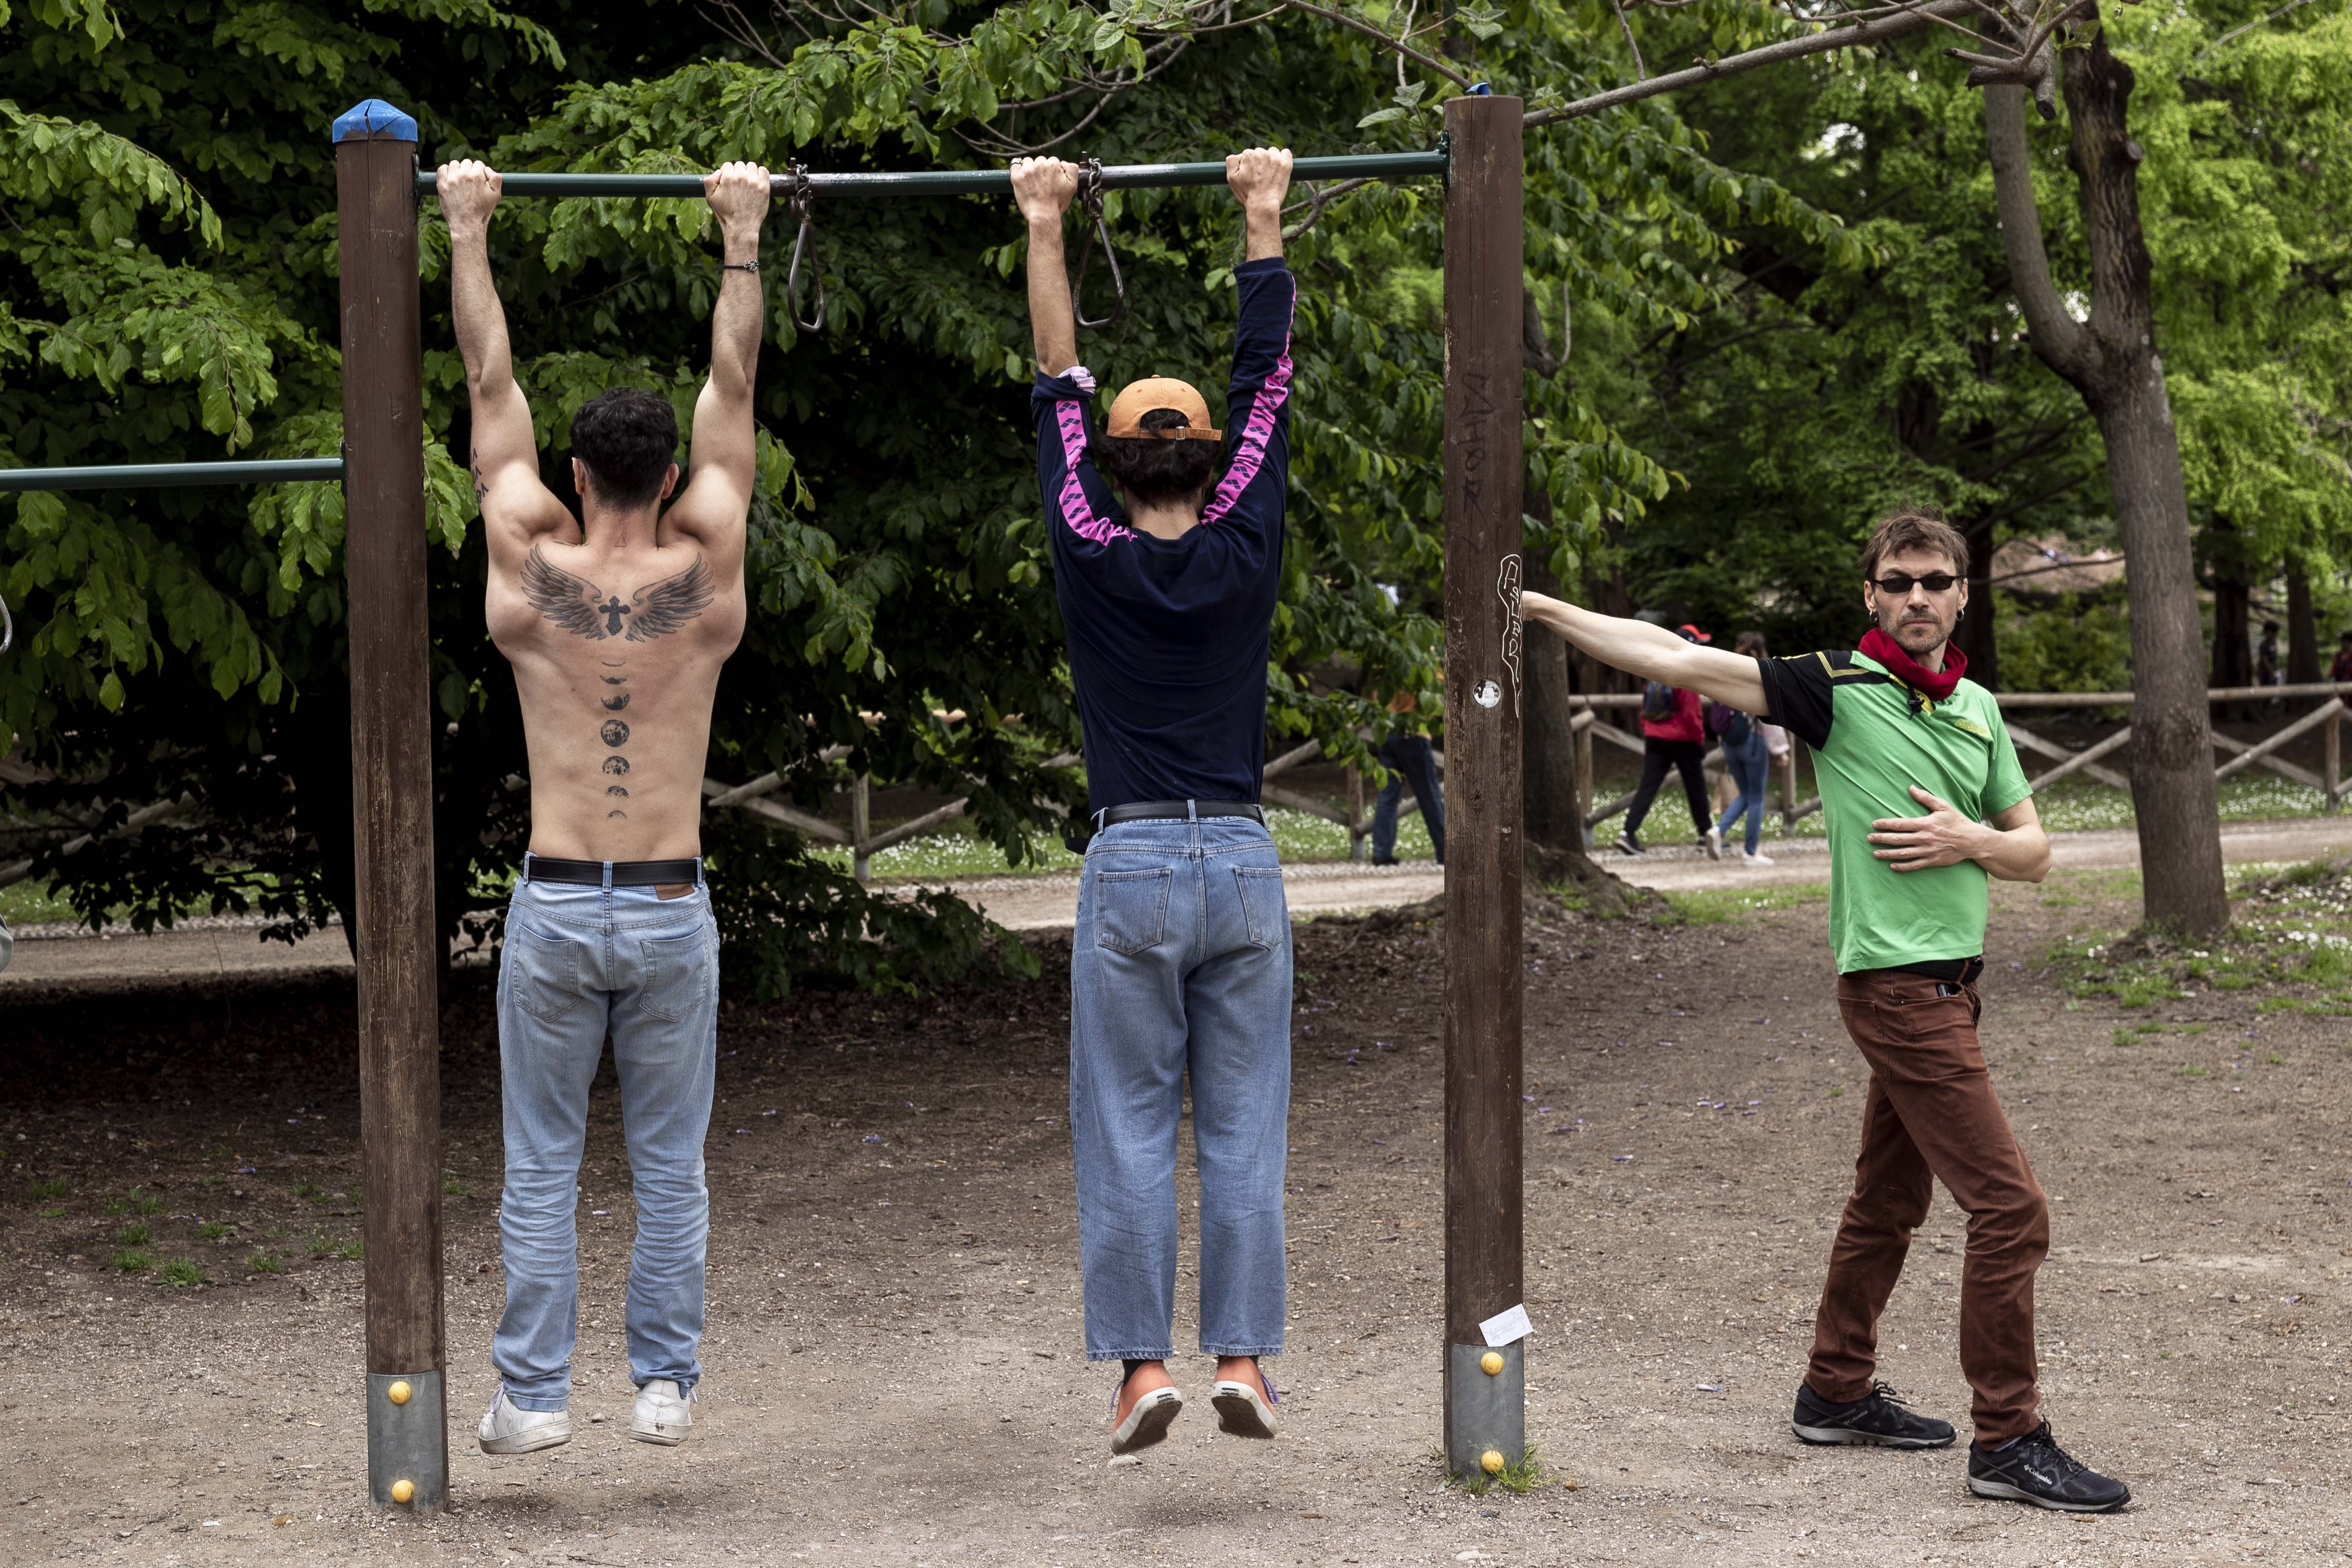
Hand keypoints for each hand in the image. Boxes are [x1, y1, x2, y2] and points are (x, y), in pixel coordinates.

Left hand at [436, 160, 501, 239]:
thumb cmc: (482, 211)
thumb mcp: (496, 195)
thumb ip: (496, 178)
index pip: (479, 164)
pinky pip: (442, 169)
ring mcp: (451, 179)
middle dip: (469, 170)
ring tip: (461, 182)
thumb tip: (487, 168)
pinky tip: (451, 179)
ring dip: (458, 170)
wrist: (466, 224)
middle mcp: (463, 175)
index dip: (480, 172)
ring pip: (454, 164)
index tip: (479, 181)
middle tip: (470, 184)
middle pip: (467, 162)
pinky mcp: (442, 184)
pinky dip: (446, 171)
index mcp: (477, 176)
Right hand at [703, 161, 771, 241]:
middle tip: (739, 186)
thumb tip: (718, 171)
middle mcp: (741, 177)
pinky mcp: (764, 187)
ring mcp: (753, 181)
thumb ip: (709, 181)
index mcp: (727, 177)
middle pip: (739, 164)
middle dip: (738, 173)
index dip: (727, 174)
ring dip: (749, 172)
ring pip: (751, 165)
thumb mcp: (710, 198)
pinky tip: (757, 181)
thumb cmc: (725, 214)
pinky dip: (761, 173)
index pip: (727, 165)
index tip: (730, 184)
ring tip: (748, 183)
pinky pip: (764, 170)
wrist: (741, 227)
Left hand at [1010, 157, 1080, 224]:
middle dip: (1040, 170)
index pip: (1052, 161)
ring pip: (1028, 162)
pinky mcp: (1017, 176)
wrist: (1043, 215)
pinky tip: (1021, 179)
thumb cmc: (1057, 203)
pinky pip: (1015, 165)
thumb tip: (1063, 162)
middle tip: (1041, 185)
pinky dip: (1017, 170)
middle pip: (1039, 161)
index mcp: (1053, 164)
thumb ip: (1073, 169)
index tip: (1050, 182)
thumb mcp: (1073, 186)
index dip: (1051, 172)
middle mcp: (1040, 164)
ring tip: (1032, 184)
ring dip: (1029, 169)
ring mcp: (1027, 170)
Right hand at [1225, 145, 1292, 213]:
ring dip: (1271, 160)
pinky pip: (1286, 153)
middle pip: (1260, 152)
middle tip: (1260, 176)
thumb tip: (1238, 155)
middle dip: (1260, 162)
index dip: (1248, 165)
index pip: (1248, 154)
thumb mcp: (1231, 178)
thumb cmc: (1247, 193)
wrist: (1263, 205)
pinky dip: (1283, 158)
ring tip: (1269, 174)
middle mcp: (1263, 153)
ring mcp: (1275, 158)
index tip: (1251, 175)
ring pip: (1272, 152)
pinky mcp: (1286, 164)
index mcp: (1249, 154)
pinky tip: (1279, 168)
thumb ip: (1231, 161)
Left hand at [1868, 785, 1982, 871]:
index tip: (1874, 824)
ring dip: (1888, 854)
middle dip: (1881, 839)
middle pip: (1898, 839)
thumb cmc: (1957, 821)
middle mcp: (1924, 838)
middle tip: (1869, 838)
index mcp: (1925, 824)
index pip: (1900, 824)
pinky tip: (1892, 865)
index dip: (1885, 824)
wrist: (1972, 841)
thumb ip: (1926, 798)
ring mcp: (1928, 851)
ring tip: (1875, 853)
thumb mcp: (1943, 806)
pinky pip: (1914, 865)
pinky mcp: (1932, 861)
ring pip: (1903, 854)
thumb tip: (1911, 788)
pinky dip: (1902, 866)